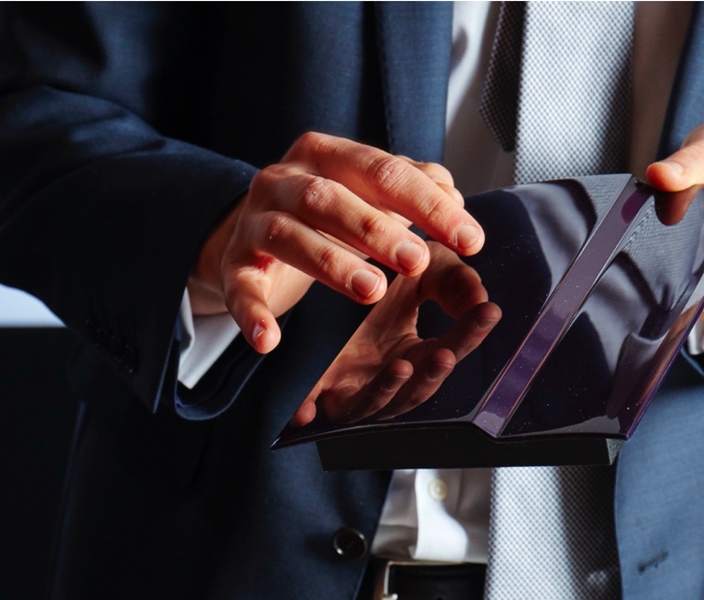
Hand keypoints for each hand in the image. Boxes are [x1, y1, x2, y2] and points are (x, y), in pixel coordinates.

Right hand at [188, 132, 485, 353]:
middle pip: (328, 199)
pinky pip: (240, 289)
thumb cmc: (327, 213)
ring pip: (288, 237)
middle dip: (376, 229)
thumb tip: (455, 199)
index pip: (382, 170)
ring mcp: (253, 222)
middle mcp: (284, 180)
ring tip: (371, 290)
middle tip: (417, 261)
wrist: (256, 233)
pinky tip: (271, 340)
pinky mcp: (234, 265)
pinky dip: (253, 315)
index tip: (469, 240)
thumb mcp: (372, 197)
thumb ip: (416, 195)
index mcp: (327, 156)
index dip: (428, 205)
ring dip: (330, 263)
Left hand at [292, 242, 500, 427]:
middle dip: (433, 374)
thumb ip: (451, 280)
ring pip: (377, 401)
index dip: (469, 334)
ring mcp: (352, 387)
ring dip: (394, 389)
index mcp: (414, 356)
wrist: (313, 270)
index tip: (488, 311)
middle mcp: (386, 378)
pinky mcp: (315, 389)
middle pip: (416, 387)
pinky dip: (332, 402)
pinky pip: (323, 405)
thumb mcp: (417, 271)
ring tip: (403, 366)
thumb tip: (481, 299)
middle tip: (448, 354)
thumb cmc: (368, 278)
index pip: (449, 349)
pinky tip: (338, 396)